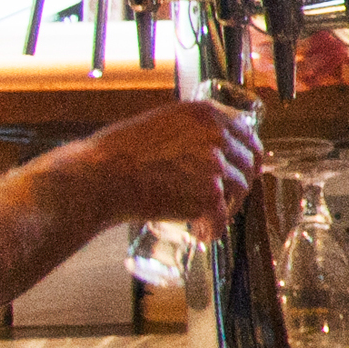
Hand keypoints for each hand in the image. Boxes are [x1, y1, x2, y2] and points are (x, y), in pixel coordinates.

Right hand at [74, 97, 258, 229]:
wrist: (101, 177)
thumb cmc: (119, 153)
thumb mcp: (162, 123)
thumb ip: (191, 132)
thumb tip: (214, 149)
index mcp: (206, 114)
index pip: (246, 136)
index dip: (246, 157)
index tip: (244, 169)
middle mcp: (216, 135)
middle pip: (247, 164)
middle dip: (237, 184)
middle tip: (223, 199)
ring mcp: (215, 165)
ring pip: (240, 191)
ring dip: (225, 207)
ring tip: (204, 217)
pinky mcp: (209, 195)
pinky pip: (221, 218)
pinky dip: (212, 229)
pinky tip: (201, 233)